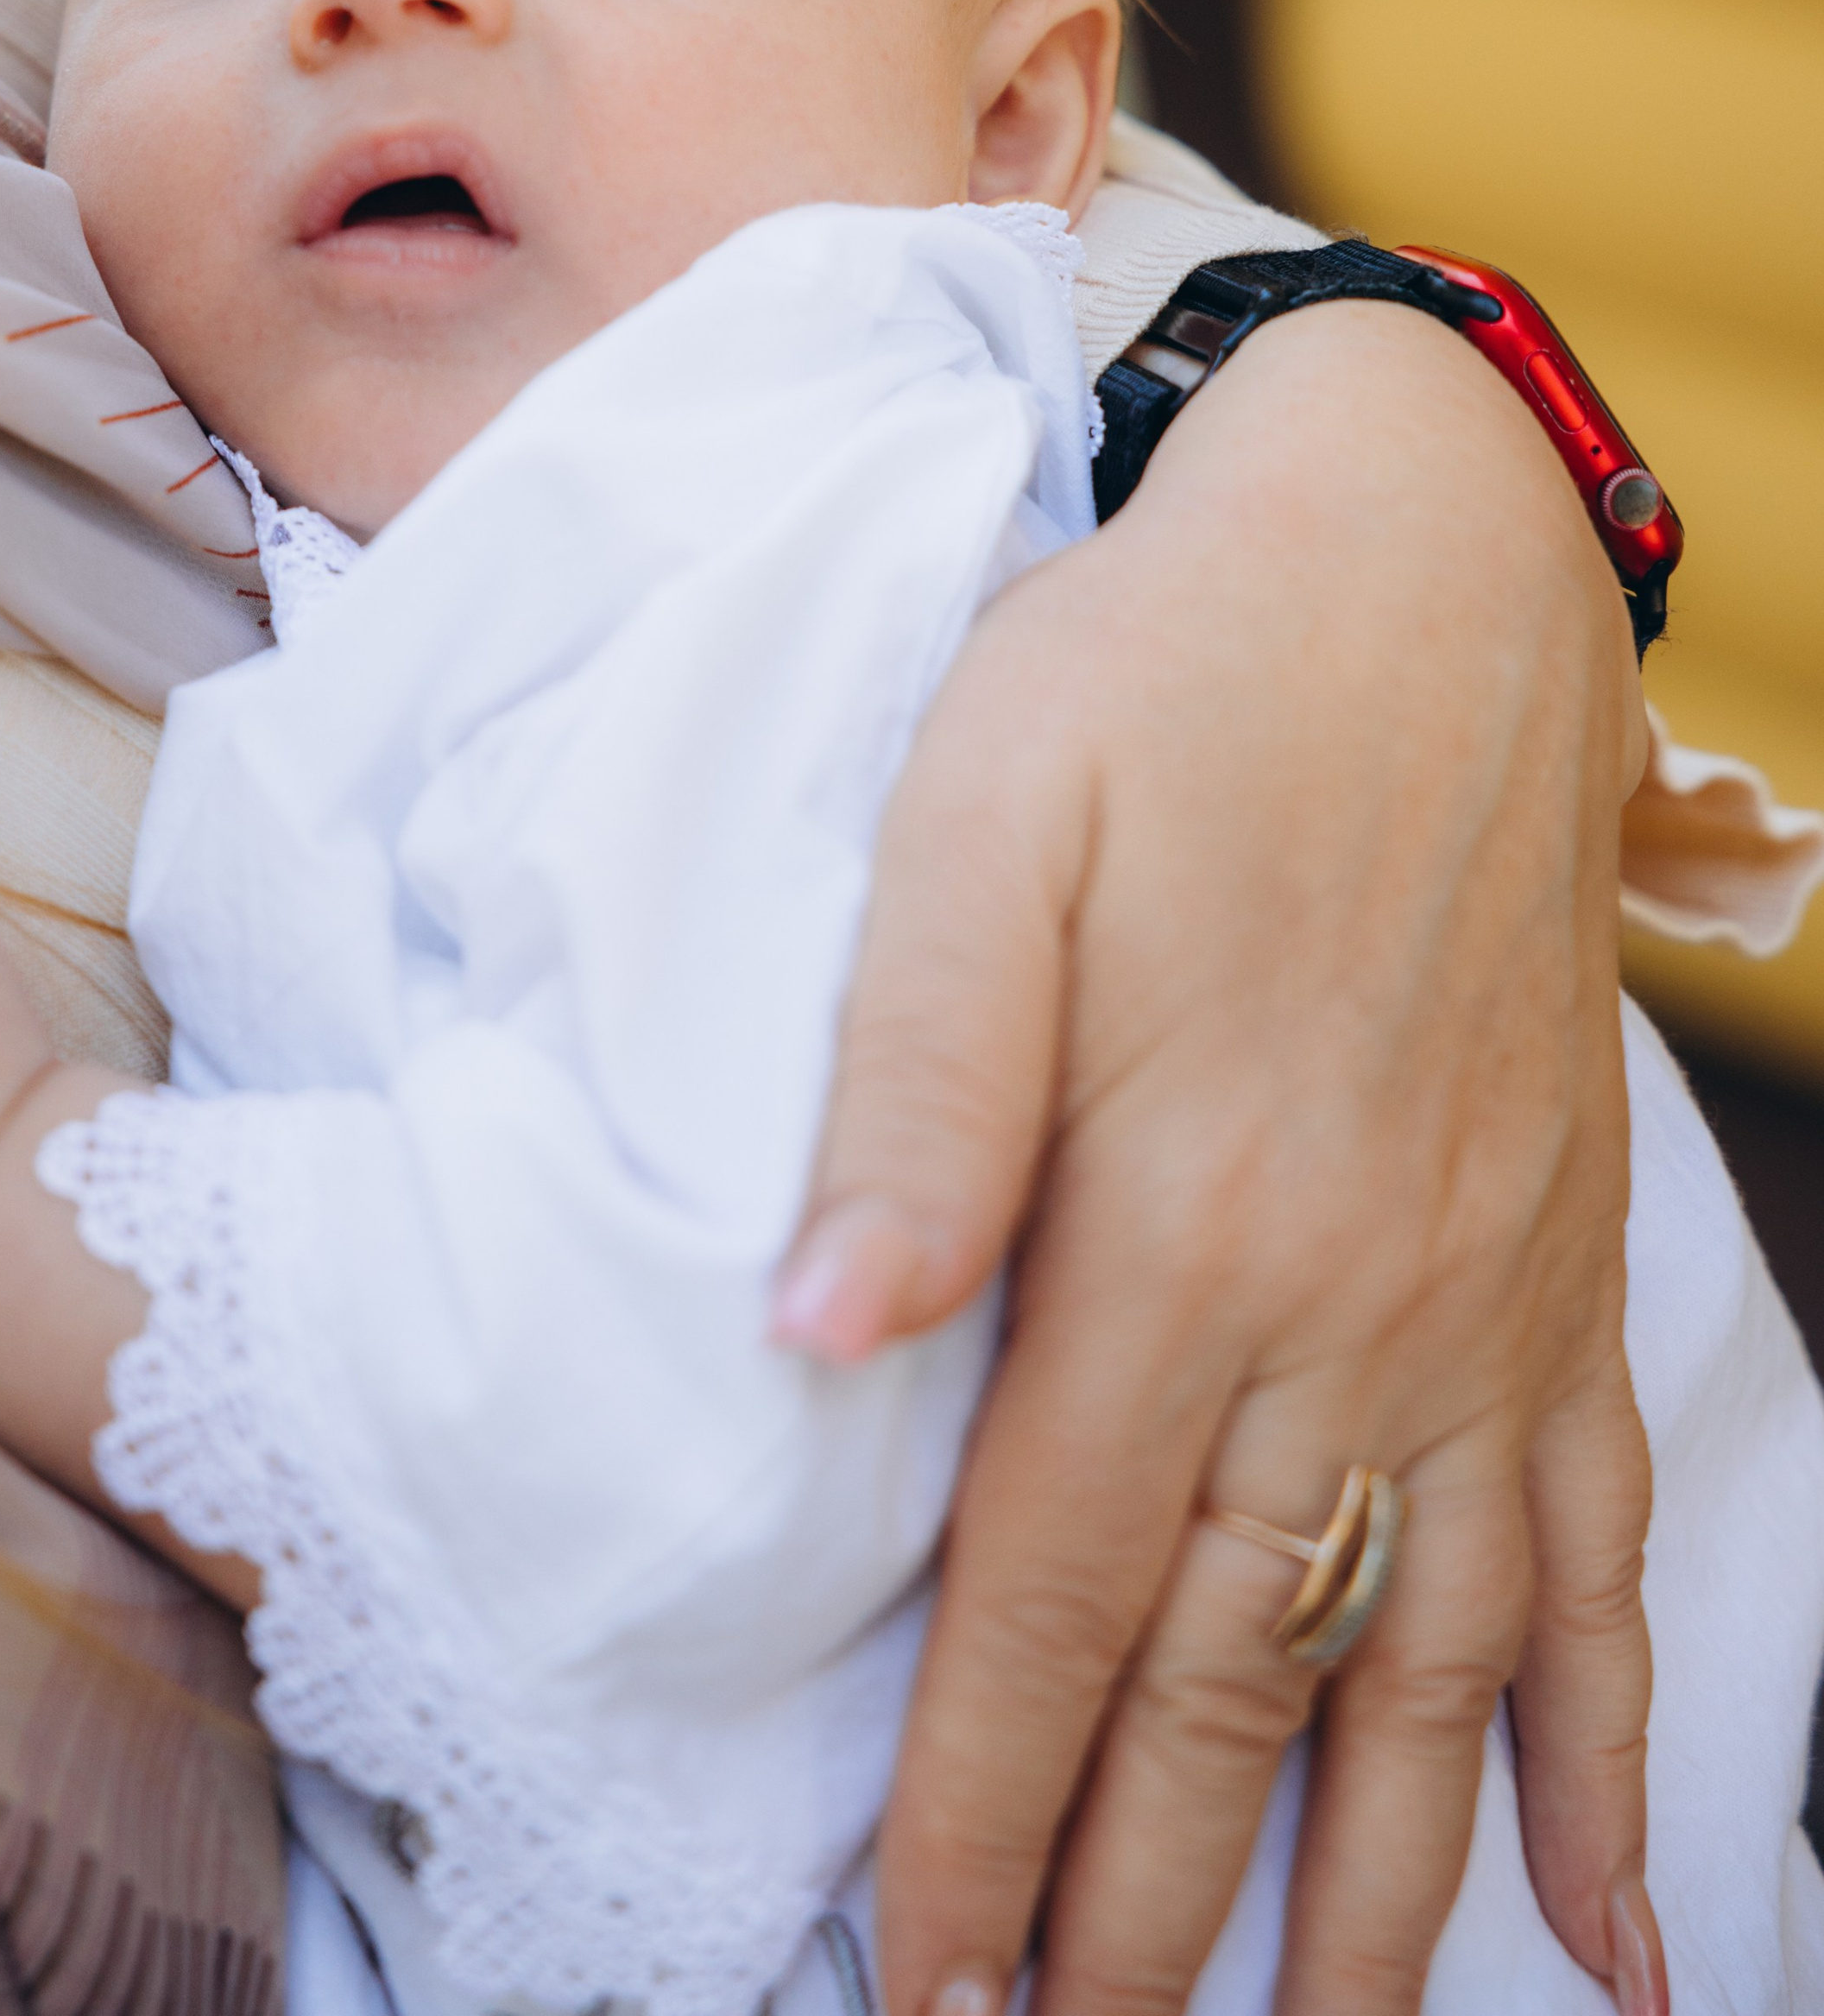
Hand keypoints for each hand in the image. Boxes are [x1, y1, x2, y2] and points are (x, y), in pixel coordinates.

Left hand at [775, 304, 1663, 2015]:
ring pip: (1435, 1671)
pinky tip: (1630, 1925)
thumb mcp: (982, 821)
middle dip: (1139, 1902)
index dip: (979, 1805)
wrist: (1422, 569)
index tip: (920, 1986)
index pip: (1050, 1587)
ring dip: (1376, 1897)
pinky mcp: (1559, 1267)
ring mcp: (1482, 1305)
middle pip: (1232, 1674)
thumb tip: (812, 1336)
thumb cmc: (1163, 682)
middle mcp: (1354, 1304)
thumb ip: (908, 1087)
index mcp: (1186, 1216)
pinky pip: (1608, 1560)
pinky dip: (1615, 1752)